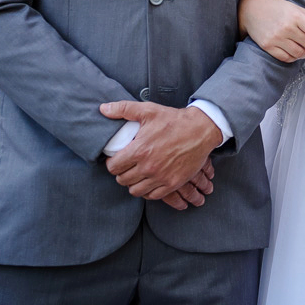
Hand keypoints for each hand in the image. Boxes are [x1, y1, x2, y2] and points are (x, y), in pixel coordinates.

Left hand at [100, 103, 222, 201]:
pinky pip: (152, 196)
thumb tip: (103, 109)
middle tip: (127, 166)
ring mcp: (161, 177)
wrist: (201, 130)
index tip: (117, 159)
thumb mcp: (148, 110)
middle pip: (122, 180)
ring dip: (133, 184)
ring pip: (135, 191)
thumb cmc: (174, 120)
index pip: (113, 167)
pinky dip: (148, 191)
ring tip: (137, 175)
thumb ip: (123, 109)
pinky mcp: (173, 183)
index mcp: (139, 150)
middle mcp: (148, 167)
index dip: (112, 163)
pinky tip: (149, 181)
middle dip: (122, 173)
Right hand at [239, 0, 304, 61]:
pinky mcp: (268, 46)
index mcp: (295, 16)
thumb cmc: (276, 8)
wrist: (250, 10)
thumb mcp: (296, 8)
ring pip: (298, 53)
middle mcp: (287, 28)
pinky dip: (294, 58)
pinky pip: (286, 58)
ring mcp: (276, 38)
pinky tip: (298, 55)